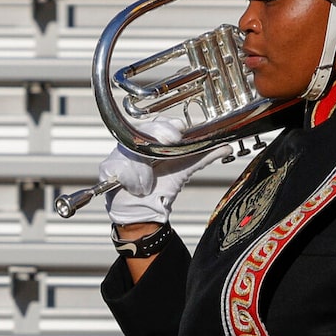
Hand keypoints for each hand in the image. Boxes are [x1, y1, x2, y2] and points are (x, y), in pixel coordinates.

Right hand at [98, 115, 207, 230]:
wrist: (145, 213)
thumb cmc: (161, 187)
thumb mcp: (185, 169)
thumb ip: (203, 156)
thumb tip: (227, 147)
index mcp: (152, 140)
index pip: (158, 122)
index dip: (168, 126)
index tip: (179, 133)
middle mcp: (135, 143)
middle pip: (142, 129)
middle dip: (157, 135)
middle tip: (168, 145)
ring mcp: (120, 154)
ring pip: (130, 149)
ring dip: (143, 168)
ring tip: (148, 183)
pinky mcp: (108, 169)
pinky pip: (118, 166)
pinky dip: (131, 178)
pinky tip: (137, 188)